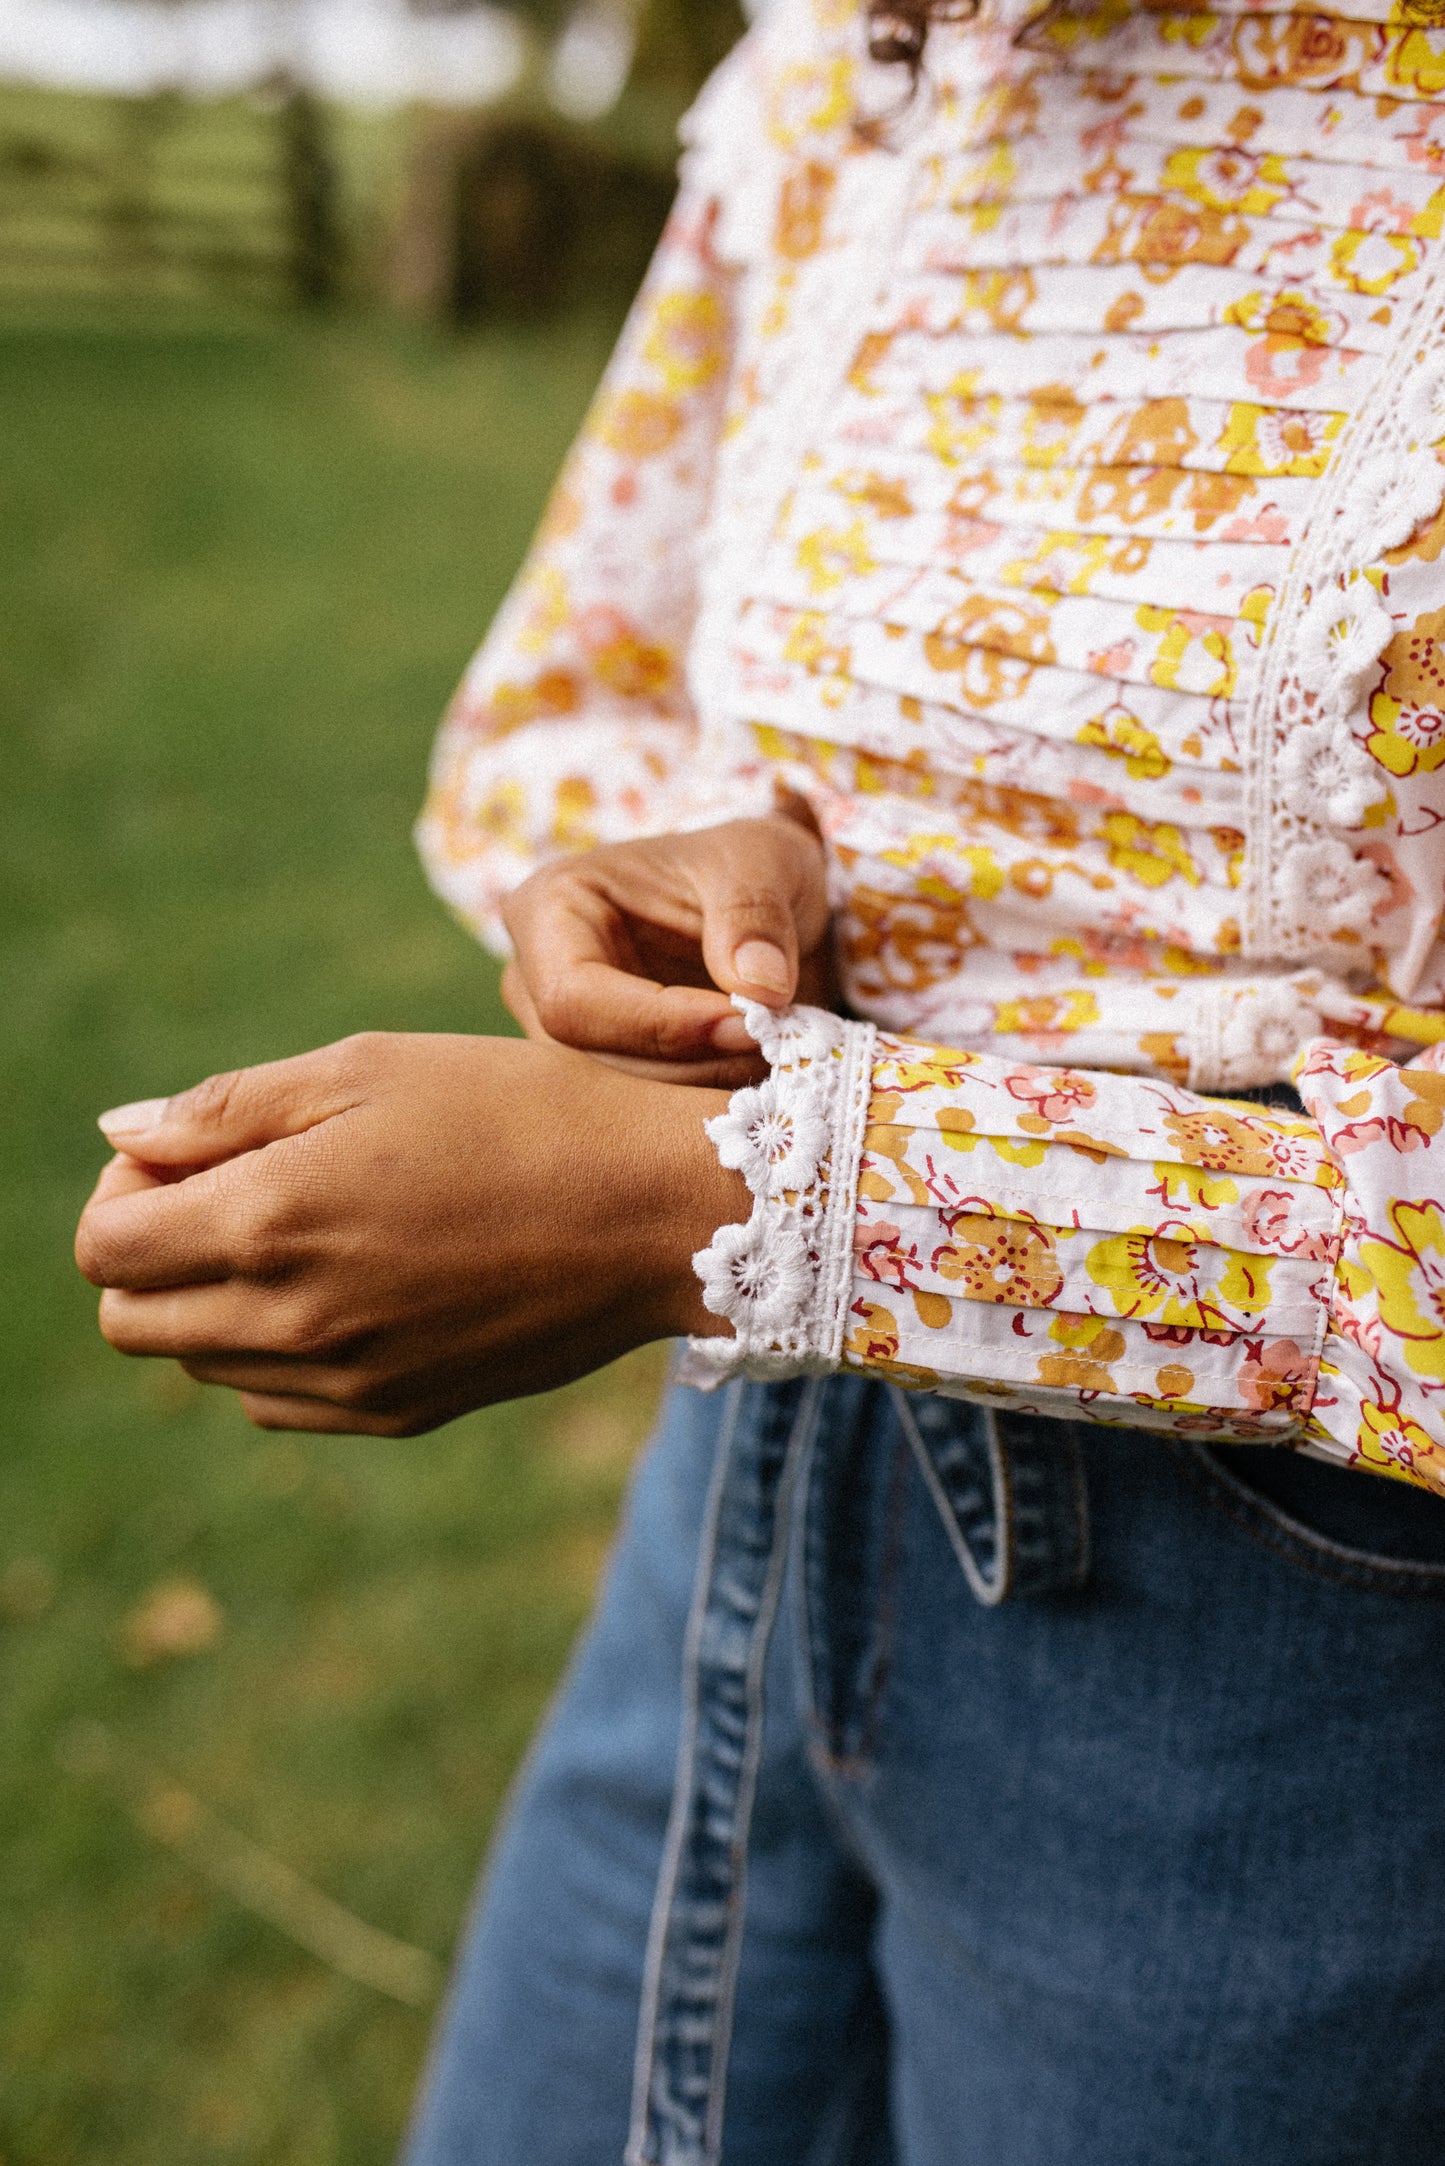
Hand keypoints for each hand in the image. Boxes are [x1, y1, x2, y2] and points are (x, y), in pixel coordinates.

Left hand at [75, 1033, 742, 1434]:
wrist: (654, 1211)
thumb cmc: (515, 1111)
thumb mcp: (368, 1069)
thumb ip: (225, 1108)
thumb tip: (119, 1137)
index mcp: (271, 1219)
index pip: (105, 1249)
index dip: (123, 1192)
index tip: (187, 1156)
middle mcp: (293, 1319)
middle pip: (131, 1323)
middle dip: (149, 1254)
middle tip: (231, 1192)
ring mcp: (347, 1381)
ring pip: (202, 1366)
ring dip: (215, 1301)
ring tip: (309, 1230)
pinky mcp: (396, 1412)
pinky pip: (276, 1401)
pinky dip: (278, 1350)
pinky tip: (353, 1283)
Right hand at [500, 811, 834, 1087]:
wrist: (767, 904)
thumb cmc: (749, 867)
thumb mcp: (763, 861)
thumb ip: (754, 916)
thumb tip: (758, 990)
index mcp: (549, 907)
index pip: (573, 998)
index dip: (660, 1025)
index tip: (750, 1025)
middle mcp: (537, 978)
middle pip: (591, 1062)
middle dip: (692, 1068)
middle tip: (778, 1050)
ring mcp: (567, 1035)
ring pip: (618, 1102)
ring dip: (704, 1094)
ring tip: (778, 1057)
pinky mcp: (607, 1073)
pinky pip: (644, 1116)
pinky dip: (706, 1107)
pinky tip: (760, 1080)